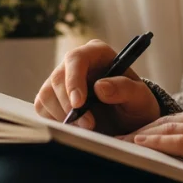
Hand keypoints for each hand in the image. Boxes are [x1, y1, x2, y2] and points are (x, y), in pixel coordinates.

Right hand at [33, 39, 160, 135]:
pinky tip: (75, 128)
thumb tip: (100, 86)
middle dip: (69, 105)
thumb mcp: (140, 97)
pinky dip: (55, 121)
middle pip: (57, 78)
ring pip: (46, 94)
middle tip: (88, 126)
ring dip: (62, 116)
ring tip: (86, 129)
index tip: (79, 103)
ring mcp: (61, 80)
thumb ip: (125, 89)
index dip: (74, 80)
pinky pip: (42, 108)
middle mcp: (75, 63)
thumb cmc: (135, 104)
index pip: (76, 59)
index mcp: (96, 53)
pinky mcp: (51, 97)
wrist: (128, 121)